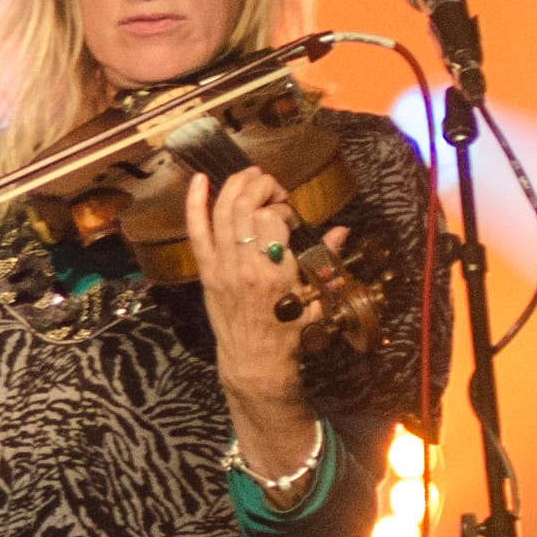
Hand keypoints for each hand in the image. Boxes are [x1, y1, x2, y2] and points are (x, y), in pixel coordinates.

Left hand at [186, 167, 349, 388]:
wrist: (255, 360)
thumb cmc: (291, 330)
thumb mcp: (317, 298)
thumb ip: (326, 261)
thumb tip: (341, 229)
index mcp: (275, 271)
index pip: (271, 218)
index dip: (281, 207)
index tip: (288, 215)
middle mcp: (245, 265)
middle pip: (244, 207)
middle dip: (260, 187)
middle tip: (273, 188)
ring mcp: (221, 266)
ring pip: (222, 212)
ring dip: (235, 186)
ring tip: (250, 175)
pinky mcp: (206, 271)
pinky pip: (196, 231)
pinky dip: (194, 203)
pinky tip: (199, 179)